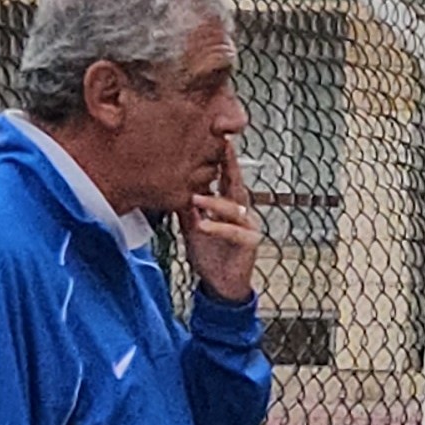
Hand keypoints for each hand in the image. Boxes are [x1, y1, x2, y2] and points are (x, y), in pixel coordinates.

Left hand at [186, 138, 263, 303]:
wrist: (221, 285)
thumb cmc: (210, 256)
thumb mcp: (193, 228)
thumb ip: (189, 209)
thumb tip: (175, 188)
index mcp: (229, 207)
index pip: (226, 179)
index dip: (223, 160)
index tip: (217, 139)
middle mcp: (243, 212)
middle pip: (236, 184)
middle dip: (230, 165)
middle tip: (223, 146)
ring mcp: (248, 226)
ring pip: (234, 207)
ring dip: (214, 202)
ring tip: (195, 198)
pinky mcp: (249, 243)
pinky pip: (233, 232)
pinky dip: (217, 227)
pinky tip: (202, 225)